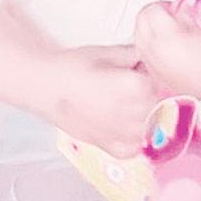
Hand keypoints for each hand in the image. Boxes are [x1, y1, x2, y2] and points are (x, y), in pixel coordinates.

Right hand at [51, 43, 158, 157]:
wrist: (45, 87)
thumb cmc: (72, 66)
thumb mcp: (105, 52)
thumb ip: (131, 55)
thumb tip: (147, 57)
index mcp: (133, 86)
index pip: (155, 81)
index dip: (145, 74)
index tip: (134, 70)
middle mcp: (132, 113)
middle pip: (154, 104)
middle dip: (144, 95)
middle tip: (124, 86)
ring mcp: (121, 133)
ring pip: (147, 127)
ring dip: (141, 117)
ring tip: (121, 105)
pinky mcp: (108, 147)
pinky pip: (132, 148)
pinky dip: (132, 140)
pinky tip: (121, 126)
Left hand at [133, 2, 200, 99]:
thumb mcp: (199, 34)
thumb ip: (185, 16)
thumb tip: (182, 5)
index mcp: (165, 35)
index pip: (153, 8)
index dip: (164, 5)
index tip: (174, 8)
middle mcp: (152, 45)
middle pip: (141, 17)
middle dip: (153, 12)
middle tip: (168, 14)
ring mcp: (147, 57)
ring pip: (137, 30)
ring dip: (147, 24)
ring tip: (164, 28)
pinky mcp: (148, 66)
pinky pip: (140, 45)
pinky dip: (146, 38)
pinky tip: (161, 42)